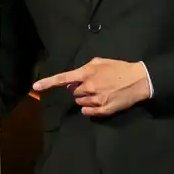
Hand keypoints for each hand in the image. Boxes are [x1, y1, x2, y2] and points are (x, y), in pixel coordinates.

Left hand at [32, 57, 150, 115]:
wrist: (139, 80)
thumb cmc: (119, 68)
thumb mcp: (101, 62)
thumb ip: (84, 68)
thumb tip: (73, 79)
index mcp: (87, 73)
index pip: (63, 78)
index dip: (48, 83)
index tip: (35, 87)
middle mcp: (89, 87)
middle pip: (72, 92)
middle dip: (78, 89)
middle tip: (92, 84)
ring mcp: (96, 100)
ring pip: (79, 102)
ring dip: (84, 98)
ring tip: (99, 92)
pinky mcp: (103, 110)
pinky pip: (87, 112)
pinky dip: (89, 109)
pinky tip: (98, 102)